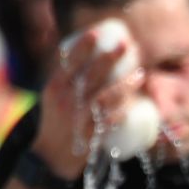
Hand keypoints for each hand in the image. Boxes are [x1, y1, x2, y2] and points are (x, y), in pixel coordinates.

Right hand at [32, 28, 145, 176]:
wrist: (49, 156)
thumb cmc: (56, 120)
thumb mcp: (55, 95)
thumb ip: (69, 76)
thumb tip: (85, 51)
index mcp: (55, 87)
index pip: (68, 62)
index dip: (82, 47)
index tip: (97, 32)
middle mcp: (65, 101)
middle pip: (89, 76)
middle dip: (109, 59)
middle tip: (127, 45)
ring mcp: (77, 118)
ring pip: (103, 98)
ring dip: (123, 86)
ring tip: (139, 74)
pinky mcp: (88, 137)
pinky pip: (108, 122)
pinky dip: (120, 113)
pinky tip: (133, 105)